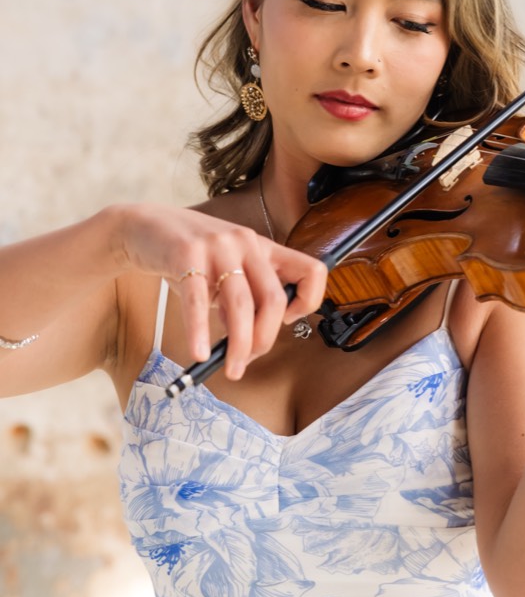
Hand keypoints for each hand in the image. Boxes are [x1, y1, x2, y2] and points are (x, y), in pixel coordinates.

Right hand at [114, 204, 327, 377]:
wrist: (142, 227)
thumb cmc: (188, 258)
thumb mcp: (224, 273)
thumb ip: (241, 301)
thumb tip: (250, 343)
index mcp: (263, 248)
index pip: (311, 270)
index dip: (308, 301)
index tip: (286, 321)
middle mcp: (246, 243)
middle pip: (274, 298)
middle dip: (264, 339)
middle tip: (247, 362)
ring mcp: (218, 246)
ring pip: (241, 304)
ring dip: (239, 344)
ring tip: (230, 369)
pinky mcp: (186, 253)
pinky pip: (197, 301)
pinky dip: (200, 332)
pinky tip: (199, 353)